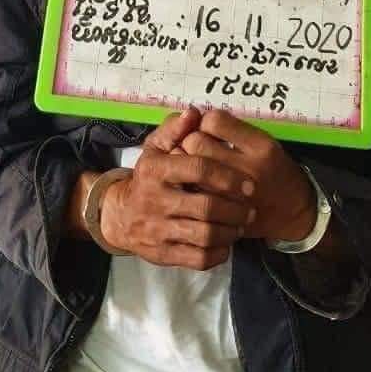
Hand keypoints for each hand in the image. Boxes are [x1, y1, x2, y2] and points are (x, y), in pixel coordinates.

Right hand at [99, 107, 256, 268]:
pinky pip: (198, 259)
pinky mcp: (163, 255)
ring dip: (230, 231)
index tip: (249, 184)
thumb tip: (194, 113)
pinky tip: (226, 244)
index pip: (197, 169)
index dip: (228, 176)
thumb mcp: (154, 148)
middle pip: (206, 207)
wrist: (120, 216)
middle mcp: (155, 200)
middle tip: (250, 208)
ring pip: (205, 235)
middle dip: (235, 208)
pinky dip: (219, 253)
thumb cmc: (147, 177)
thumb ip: (174, 130)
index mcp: (155, 170)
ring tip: (241, 224)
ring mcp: (158, 230)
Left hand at [179, 110, 316, 243]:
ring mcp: (238, 194)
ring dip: (185, 166)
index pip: (214, 121)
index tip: (206, 129)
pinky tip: (196, 185)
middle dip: (189, 142)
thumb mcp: (261, 143)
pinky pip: (196, 195)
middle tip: (194, 148)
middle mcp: (251, 169)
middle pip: (196, 143)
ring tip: (193, 166)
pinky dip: (190, 188)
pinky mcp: (228, 213)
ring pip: (191, 170)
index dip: (204, 122)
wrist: (294, 211)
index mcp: (261, 146)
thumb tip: (191, 118)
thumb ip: (231, 130)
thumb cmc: (272, 169)